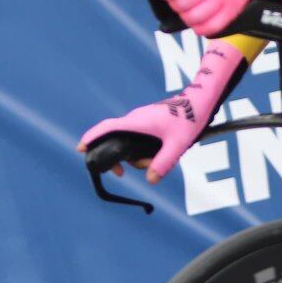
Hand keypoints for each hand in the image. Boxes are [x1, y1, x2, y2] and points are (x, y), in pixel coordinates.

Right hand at [78, 42, 244, 182]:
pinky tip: (157, 155)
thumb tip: (150, 181)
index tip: (80, 148)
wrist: (200, 102)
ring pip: (127, 141)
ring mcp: (141, 119)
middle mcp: (135, 119)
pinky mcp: (147, 121)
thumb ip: (163, 163)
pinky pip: (136, 137)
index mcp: (137, 122)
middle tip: (121, 173)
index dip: (92, 137)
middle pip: (114, 138)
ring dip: (136, 156)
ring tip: (155, 162)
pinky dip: (140, 149)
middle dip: (117, 158)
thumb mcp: (177, 145)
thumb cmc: (189, 119)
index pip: (107, 127)